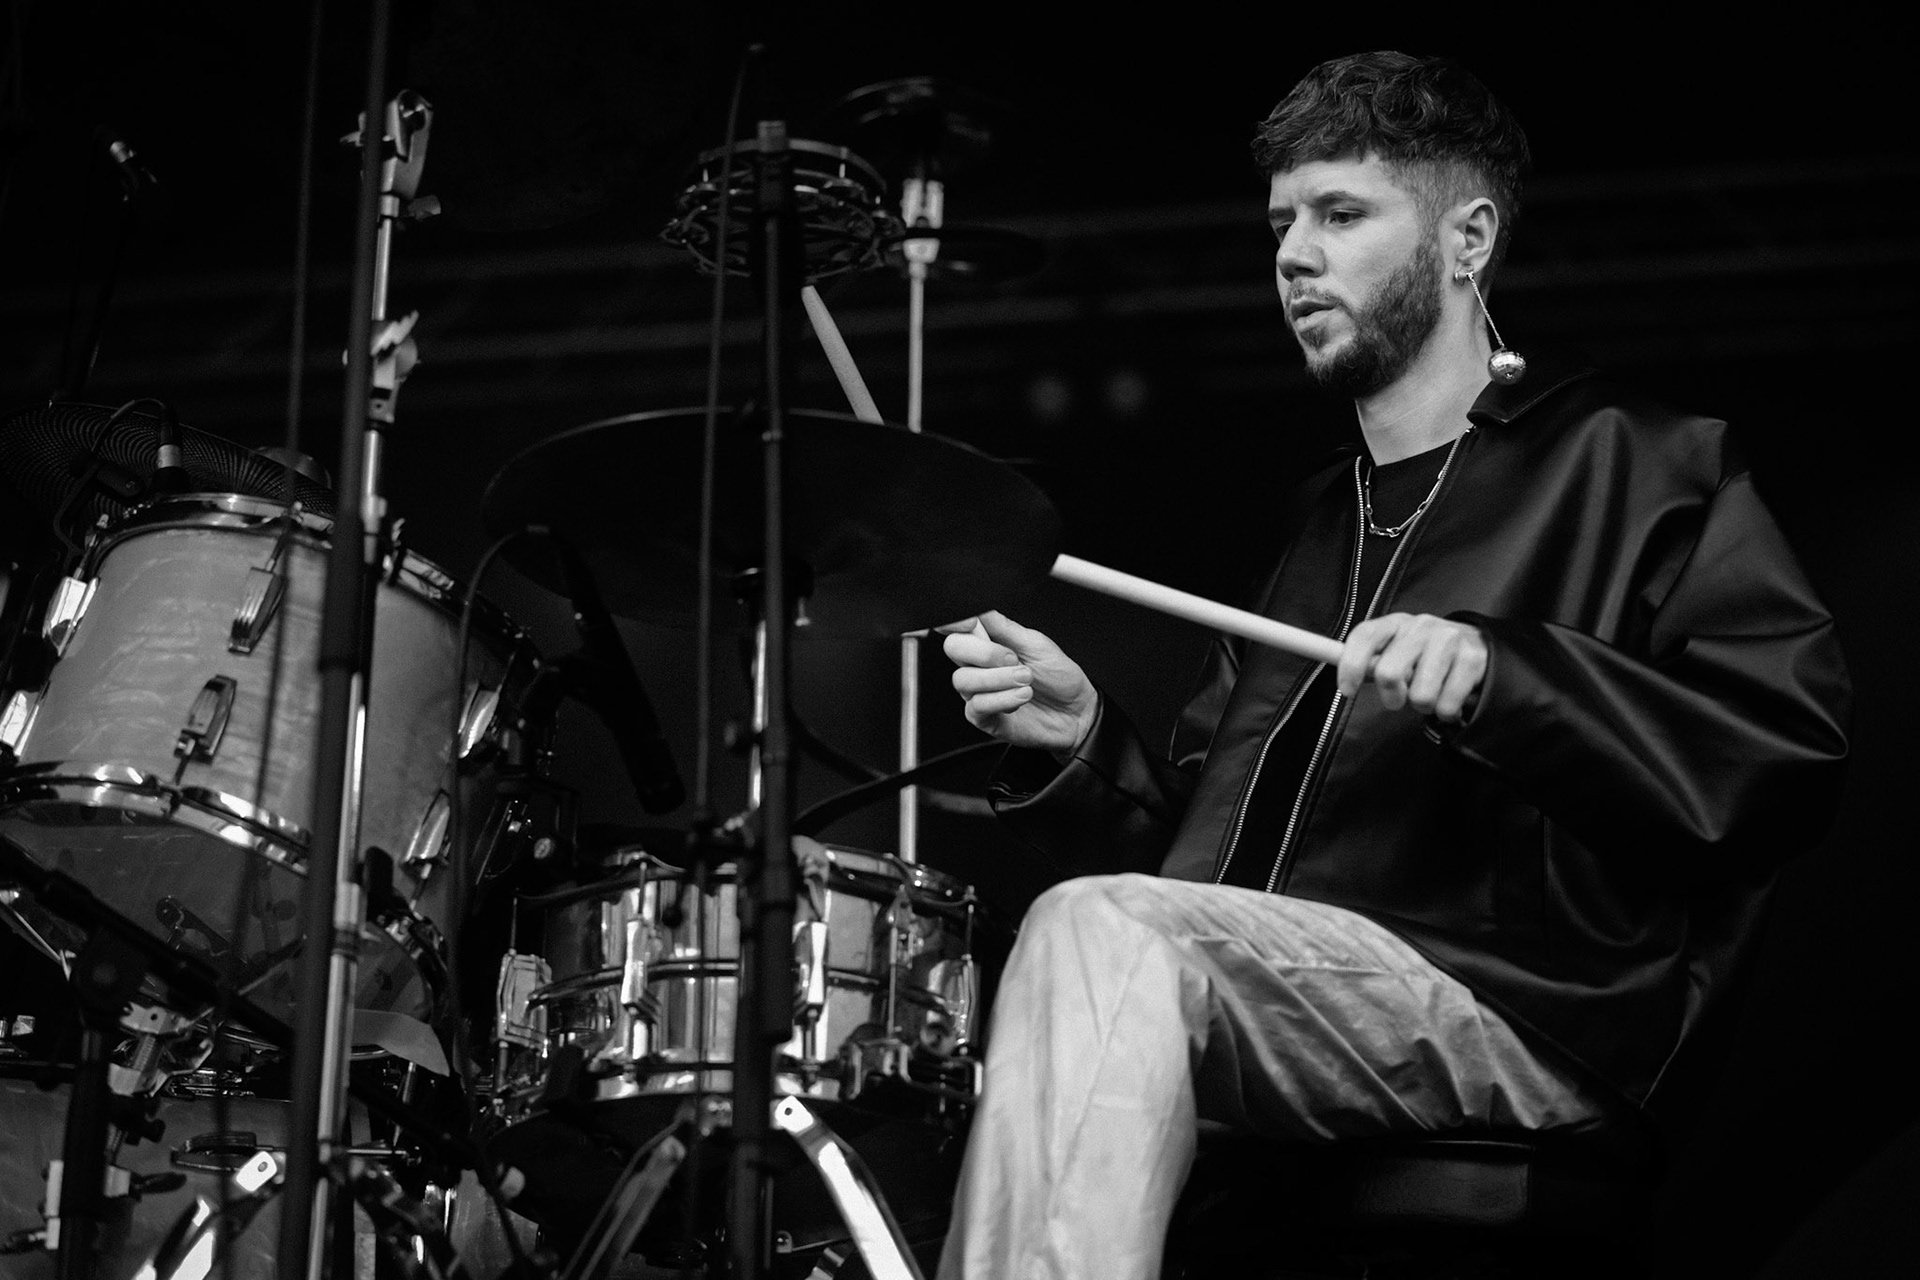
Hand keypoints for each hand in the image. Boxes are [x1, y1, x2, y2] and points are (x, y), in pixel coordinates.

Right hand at [939, 610, 1097, 758]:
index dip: (955, 623)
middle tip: (1013, 658)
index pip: (957, 628)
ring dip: (999, 678)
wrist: (1076, 711)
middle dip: (984, 651)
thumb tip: (979, 608)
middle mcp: (978, 667)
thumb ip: (1004, 627)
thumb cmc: (1058, 677)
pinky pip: (978, 705)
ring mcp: (979, 692)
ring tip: (1026, 680)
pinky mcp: (984, 718)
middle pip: (953, 649)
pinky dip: (1003, 698)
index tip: (972, 624)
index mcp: (988, 643)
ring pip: (963, 679)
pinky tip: (1022, 696)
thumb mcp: (1036, 644)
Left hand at [1336, 613, 1486, 723]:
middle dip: (1392, 698)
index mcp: (1396, 622)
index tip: (1347, 690)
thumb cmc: (1426, 654)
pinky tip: (1450, 696)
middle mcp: (1421, 626)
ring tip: (1432, 692)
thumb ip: (1373, 663)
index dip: (1350, 665)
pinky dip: (1446, 712)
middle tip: (1401, 698)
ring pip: (1420, 696)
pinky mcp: (1472, 659)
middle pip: (1388, 673)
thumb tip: (1347, 680)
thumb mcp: (1398, 650)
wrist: (1478, 646)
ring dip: (1424, 706)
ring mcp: (1449, 640)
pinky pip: (1446, 705)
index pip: (1364, 636)